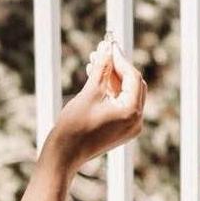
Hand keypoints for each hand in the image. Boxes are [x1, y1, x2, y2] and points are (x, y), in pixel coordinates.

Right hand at [49, 45, 146, 169]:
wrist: (64, 154)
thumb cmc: (74, 126)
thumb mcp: (89, 92)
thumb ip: (101, 69)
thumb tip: (107, 48)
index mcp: (131, 112)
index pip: (132, 77)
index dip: (120, 59)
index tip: (108, 46)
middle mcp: (136, 121)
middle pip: (133, 84)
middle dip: (117, 67)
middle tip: (102, 52)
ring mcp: (130, 127)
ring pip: (126, 94)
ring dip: (112, 78)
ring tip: (94, 62)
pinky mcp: (121, 130)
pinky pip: (120, 105)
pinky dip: (110, 92)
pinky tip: (96, 78)